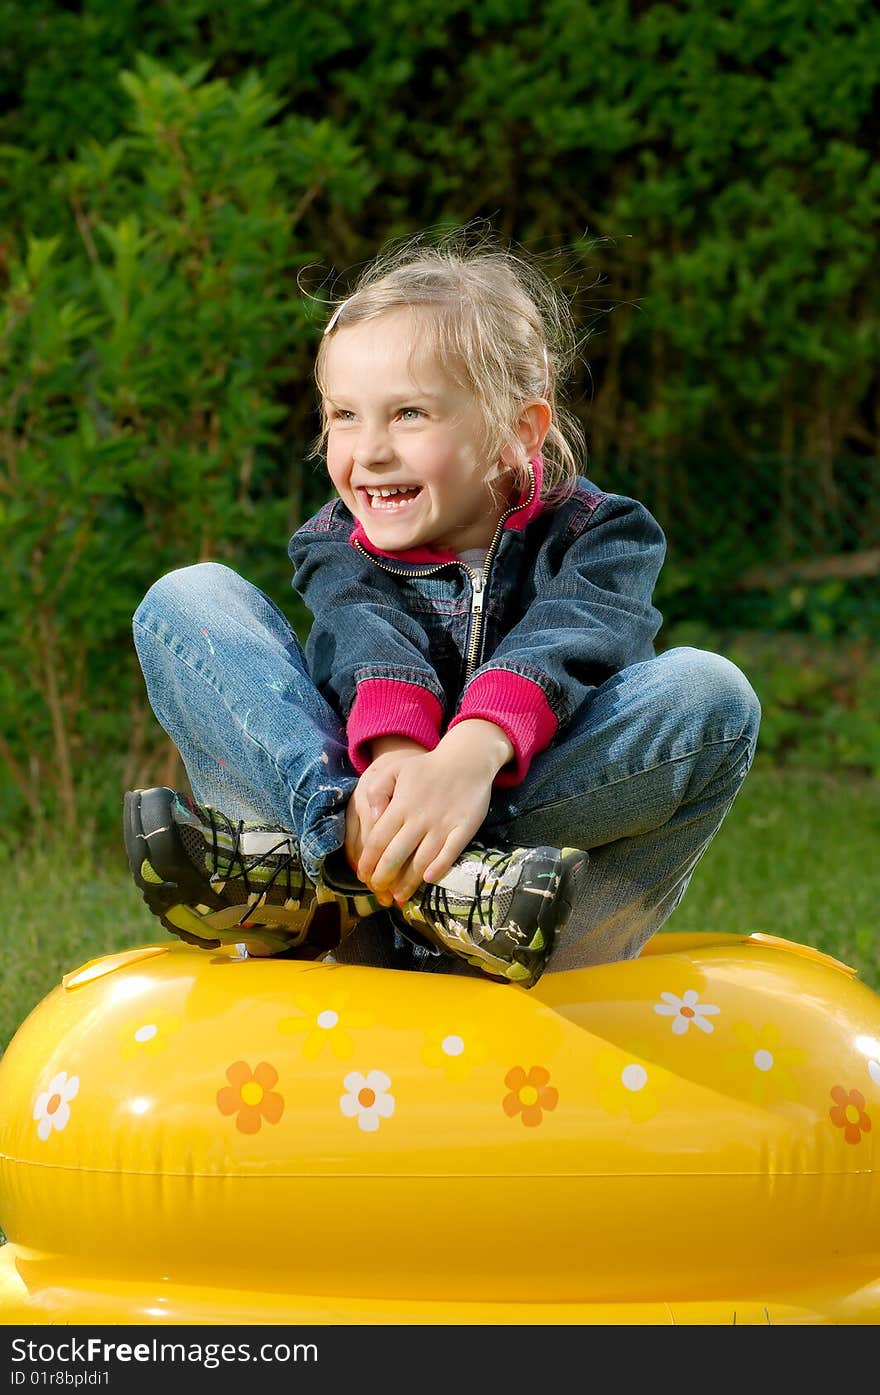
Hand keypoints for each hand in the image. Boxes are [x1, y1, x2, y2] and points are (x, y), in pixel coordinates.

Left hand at [353, 720, 513, 906]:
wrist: (467, 760)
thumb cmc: (426, 767)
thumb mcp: (394, 769)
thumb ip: (376, 791)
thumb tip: (371, 817)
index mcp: (400, 806)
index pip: (377, 840)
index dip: (368, 862)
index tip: (363, 876)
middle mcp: (419, 818)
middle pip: (396, 856)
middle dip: (383, 878)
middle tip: (378, 891)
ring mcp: (443, 825)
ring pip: (421, 861)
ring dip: (408, 882)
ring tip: (399, 897)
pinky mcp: (464, 829)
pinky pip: (450, 854)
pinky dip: (438, 869)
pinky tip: (428, 880)